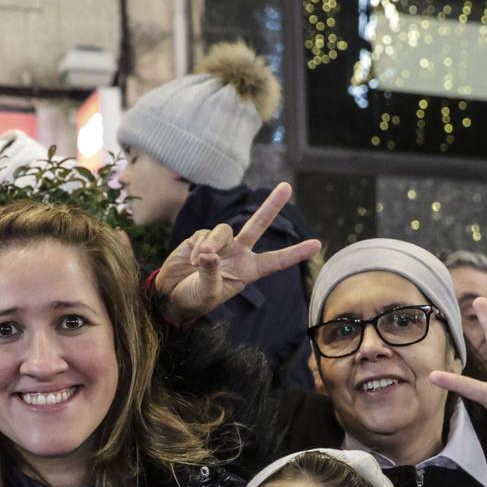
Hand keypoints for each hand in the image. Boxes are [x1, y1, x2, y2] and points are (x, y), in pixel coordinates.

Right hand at [147, 182, 321, 324]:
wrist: (170, 296)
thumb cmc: (194, 300)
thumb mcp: (207, 294)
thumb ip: (211, 273)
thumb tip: (211, 253)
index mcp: (248, 271)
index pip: (275, 261)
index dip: (295, 253)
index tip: (317, 244)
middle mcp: (238, 253)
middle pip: (258, 225)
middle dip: (272, 205)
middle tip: (287, 187)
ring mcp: (220, 244)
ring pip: (224, 230)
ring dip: (213, 244)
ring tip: (200, 263)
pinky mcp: (201, 238)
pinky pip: (205, 234)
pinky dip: (199, 247)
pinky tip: (192, 261)